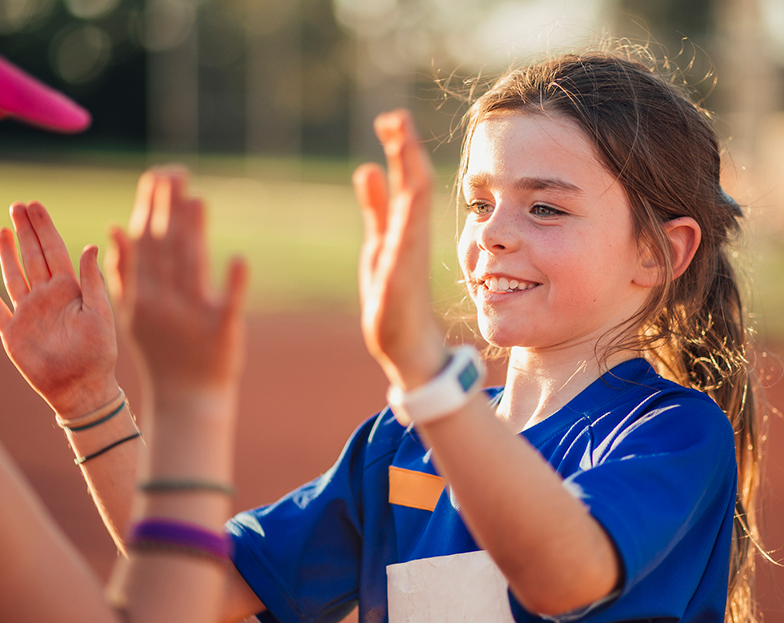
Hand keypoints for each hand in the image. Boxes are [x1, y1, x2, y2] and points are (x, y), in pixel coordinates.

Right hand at [0, 202, 119, 419]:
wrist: (82, 389)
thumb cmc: (98, 353)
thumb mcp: (101, 313)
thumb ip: (92, 280)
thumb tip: (90, 245)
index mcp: (69, 290)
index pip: (54, 250)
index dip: (44, 228)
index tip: (35, 205)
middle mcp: (46, 297)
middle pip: (32, 256)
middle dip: (26, 231)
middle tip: (18, 205)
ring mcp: (27, 314)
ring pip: (13, 276)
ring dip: (8, 254)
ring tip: (3, 230)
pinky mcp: (12, 334)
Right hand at [107, 169, 248, 407]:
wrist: (186, 398)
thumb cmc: (162, 350)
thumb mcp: (133, 314)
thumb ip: (124, 272)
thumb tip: (114, 226)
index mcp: (143, 296)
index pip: (147, 244)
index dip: (151, 208)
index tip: (156, 175)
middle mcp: (165, 303)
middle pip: (168, 249)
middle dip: (169, 209)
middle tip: (175, 172)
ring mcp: (193, 317)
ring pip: (192, 269)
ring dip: (194, 234)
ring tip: (197, 200)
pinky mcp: (222, 332)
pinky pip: (229, 305)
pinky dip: (234, 283)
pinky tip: (238, 259)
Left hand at [353, 110, 446, 389]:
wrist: (406, 346)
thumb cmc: (394, 297)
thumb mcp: (379, 242)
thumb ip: (376, 207)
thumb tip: (368, 168)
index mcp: (405, 226)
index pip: (407, 179)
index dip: (401, 148)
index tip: (392, 117)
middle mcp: (411, 236)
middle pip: (413, 184)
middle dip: (405, 150)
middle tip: (396, 115)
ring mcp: (409, 255)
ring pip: (414, 205)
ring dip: (408, 171)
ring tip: (401, 140)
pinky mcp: (402, 276)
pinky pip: (409, 239)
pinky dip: (409, 213)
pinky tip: (408, 190)